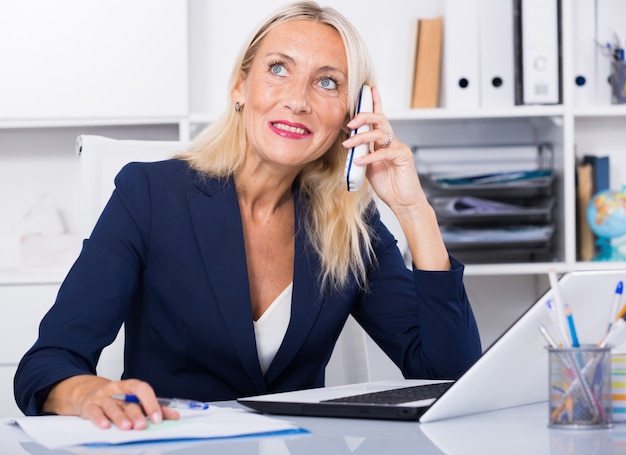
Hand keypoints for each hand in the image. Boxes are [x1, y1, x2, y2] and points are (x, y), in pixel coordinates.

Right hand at [43, 375, 179, 429]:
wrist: (87, 392)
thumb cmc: (116, 398)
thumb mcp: (133, 399)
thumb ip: (153, 407)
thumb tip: (174, 416)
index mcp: (130, 386)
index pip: (142, 389)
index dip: (151, 403)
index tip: (158, 418)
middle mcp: (116, 390)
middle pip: (128, 402)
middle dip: (136, 415)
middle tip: (142, 426)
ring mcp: (102, 398)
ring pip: (112, 407)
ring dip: (120, 418)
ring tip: (127, 428)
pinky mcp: (89, 406)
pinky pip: (95, 412)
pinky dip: (100, 419)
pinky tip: (105, 426)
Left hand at [342, 86, 425, 213]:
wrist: (404, 202)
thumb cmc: (389, 185)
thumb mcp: (369, 166)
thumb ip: (362, 153)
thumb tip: (348, 142)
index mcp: (385, 142)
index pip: (379, 118)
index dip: (374, 103)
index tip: (368, 89)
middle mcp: (393, 141)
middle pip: (380, 120)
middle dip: (363, 117)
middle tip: (349, 123)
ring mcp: (399, 148)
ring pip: (380, 133)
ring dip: (361, 137)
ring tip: (348, 144)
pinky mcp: (403, 157)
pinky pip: (384, 152)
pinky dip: (369, 156)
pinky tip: (359, 160)